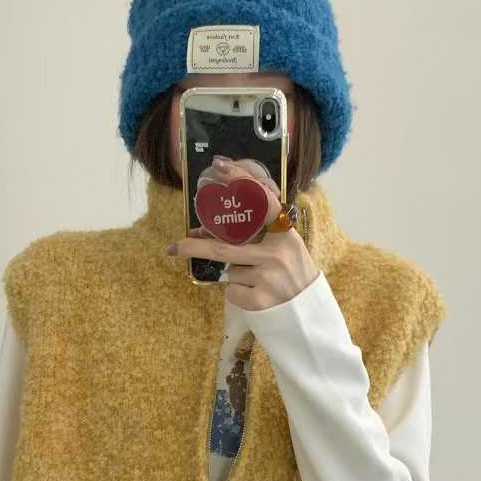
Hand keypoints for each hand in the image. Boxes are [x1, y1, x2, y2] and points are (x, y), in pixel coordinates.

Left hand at [167, 155, 317, 311]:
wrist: (308, 313)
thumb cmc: (292, 274)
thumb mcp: (286, 248)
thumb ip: (258, 236)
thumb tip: (207, 230)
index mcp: (285, 235)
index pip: (262, 201)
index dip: (241, 182)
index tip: (220, 167)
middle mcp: (277, 253)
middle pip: (225, 247)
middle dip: (195, 247)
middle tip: (173, 248)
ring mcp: (269, 277)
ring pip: (229, 271)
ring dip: (235, 275)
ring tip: (257, 280)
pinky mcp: (260, 300)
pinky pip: (232, 292)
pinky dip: (238, 294)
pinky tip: (257, 295)